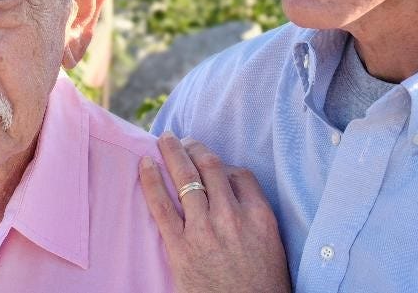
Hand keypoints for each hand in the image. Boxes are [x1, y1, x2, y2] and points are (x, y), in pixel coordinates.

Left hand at [139, 133, 289, 292]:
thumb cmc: (261, 287)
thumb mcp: (272, 246)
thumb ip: (255, 216)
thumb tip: (234, 194)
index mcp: (259, 215)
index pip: (239, 173)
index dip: (223, 164)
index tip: (212, 162)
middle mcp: (231, 216)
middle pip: (211, 167)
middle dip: (195, 148)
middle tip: (184, 140)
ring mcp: (204, 229)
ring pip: (186, 177)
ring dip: (172, 153)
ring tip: (164, 140)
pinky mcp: (180, 246)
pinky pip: (162, 205)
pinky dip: (151, 180)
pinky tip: (145, 164)